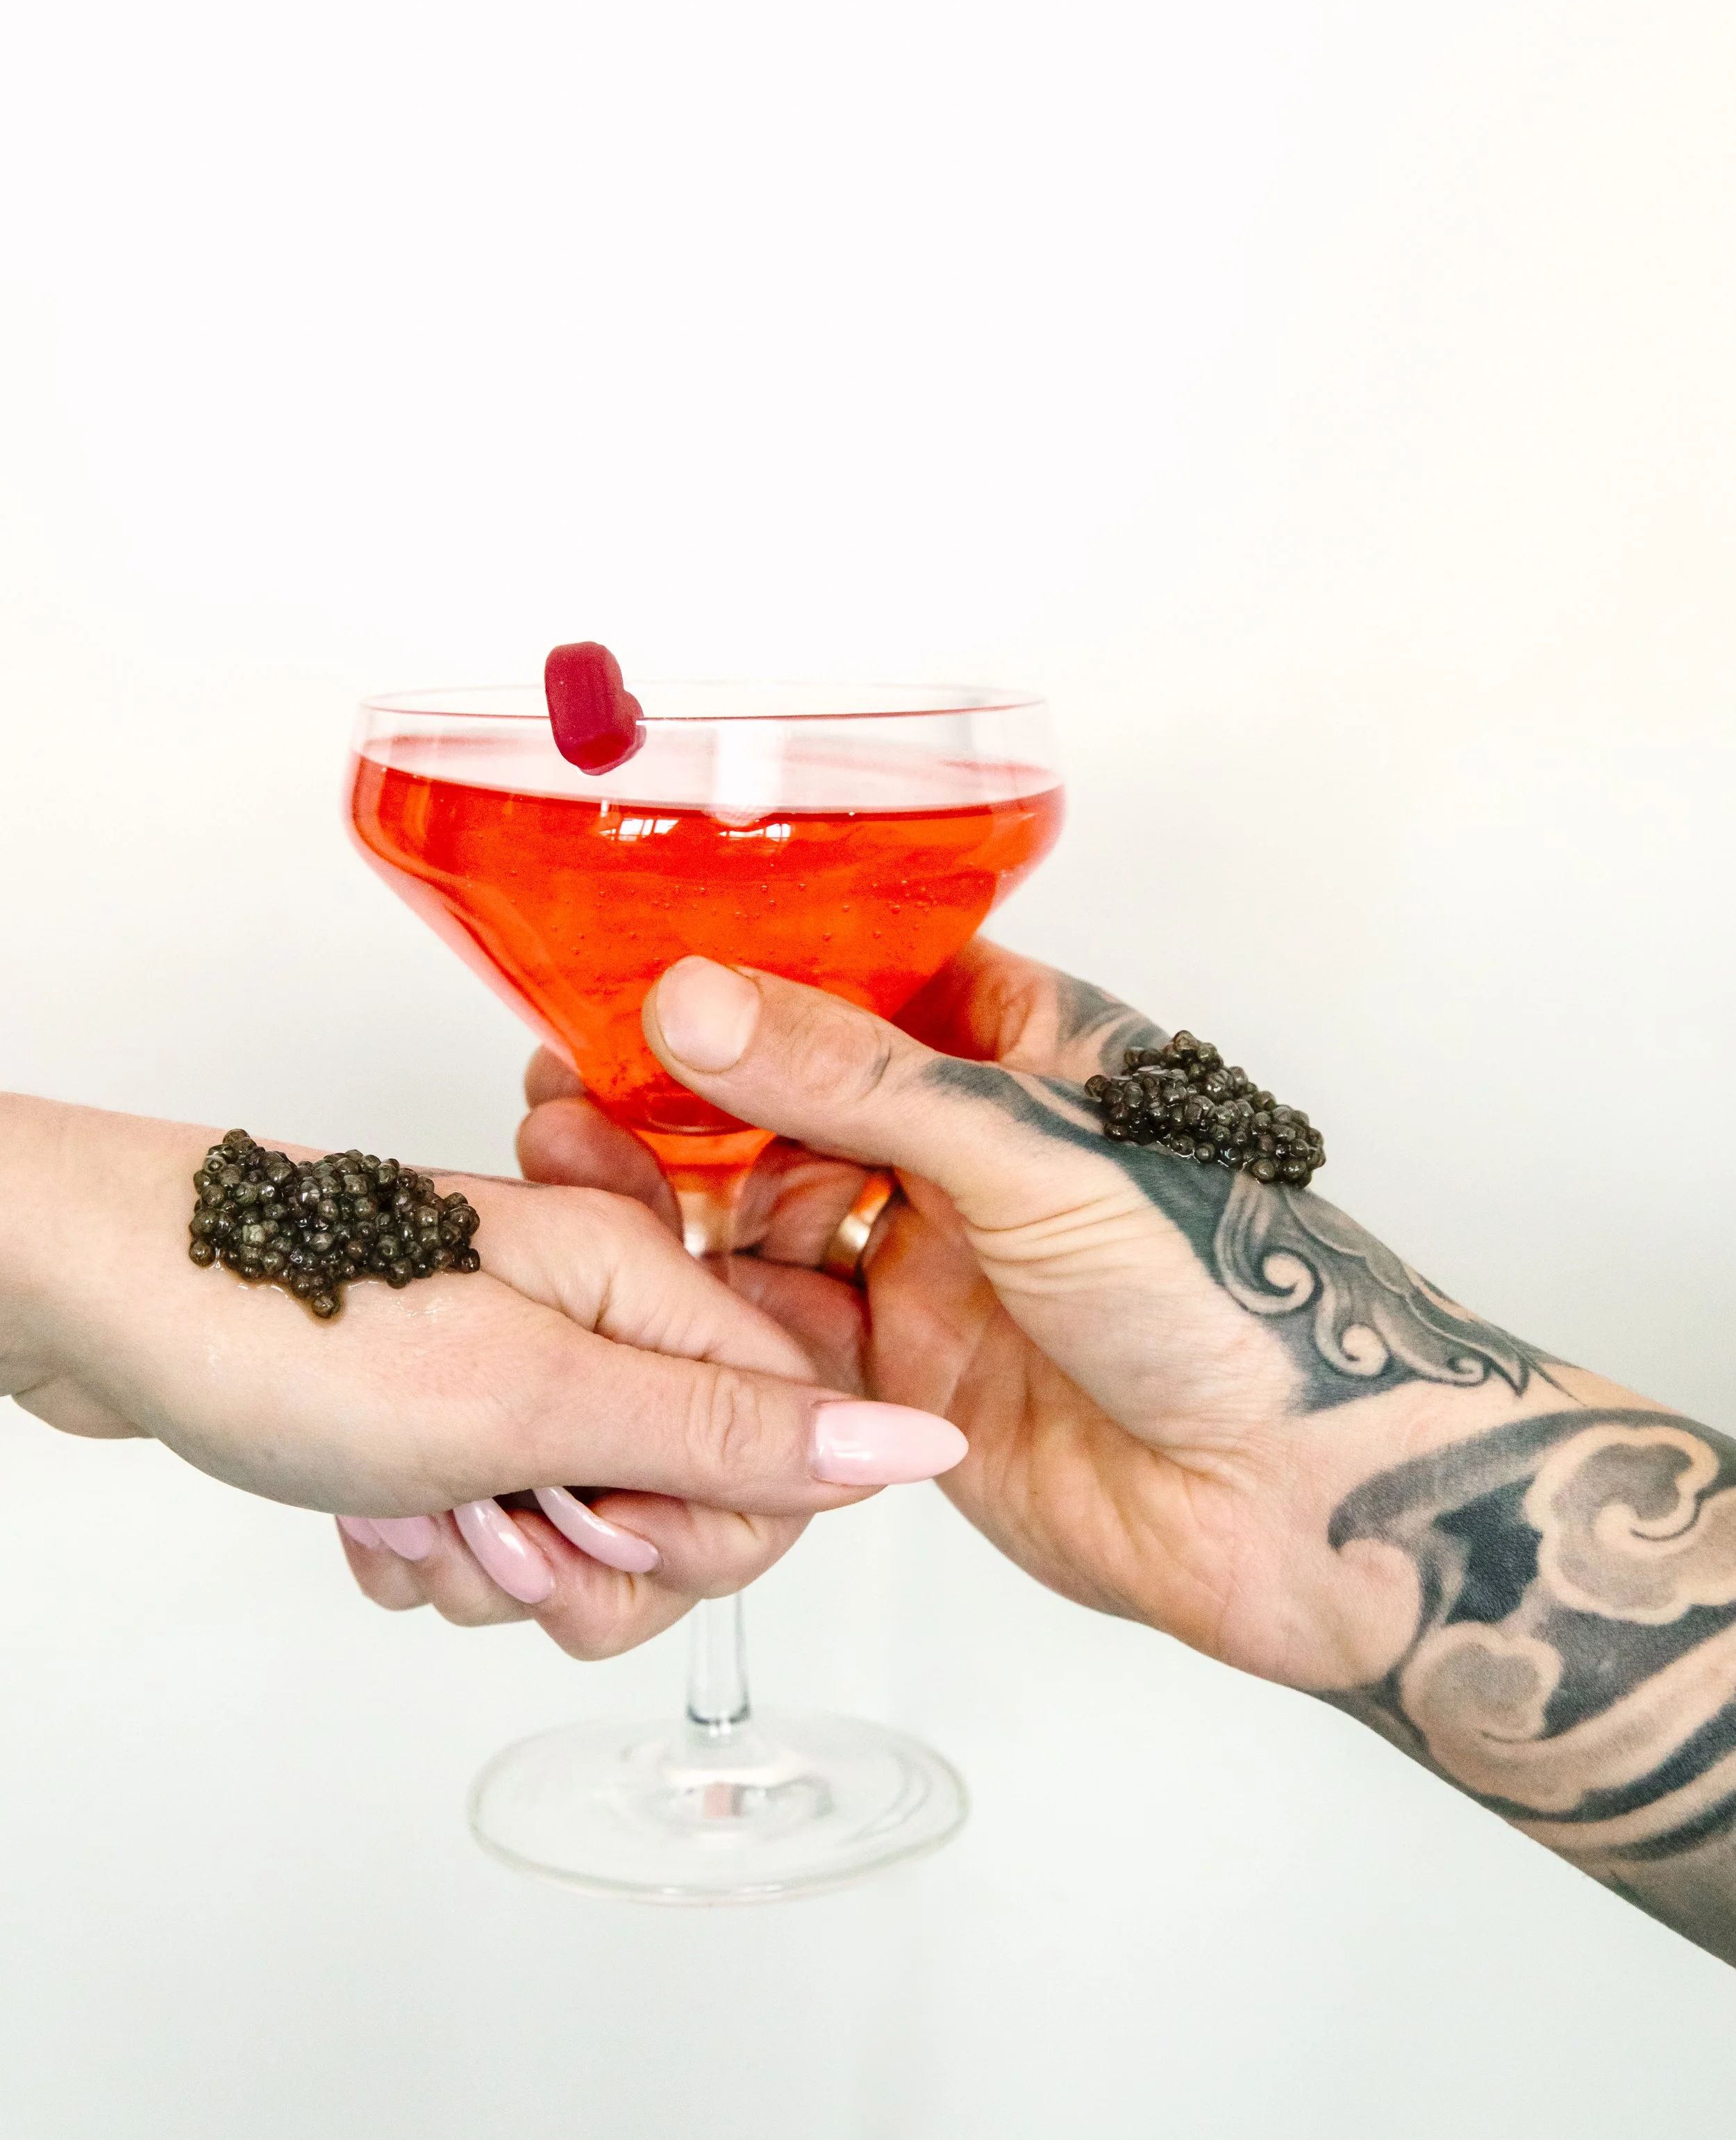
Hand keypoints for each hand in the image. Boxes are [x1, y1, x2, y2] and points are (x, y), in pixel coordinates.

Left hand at [0, 1094, 963, 1658]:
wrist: (106, 1294)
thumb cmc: (296, 1315)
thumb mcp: (535, 1397)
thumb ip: (730, 1434)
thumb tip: (916, 1442)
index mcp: (652, 1292)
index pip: (789, 1448)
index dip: (711, 1523)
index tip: (600, 1509)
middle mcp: (603, 1327)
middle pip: (691, 1515)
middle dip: (588, 1560)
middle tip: (490, 1514)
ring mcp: (525, 1375)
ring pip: (586, 1546)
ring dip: (491, 1564)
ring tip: (402, 1502)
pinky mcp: (454, 1421)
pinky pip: (497, 1542)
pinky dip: (430, 1553)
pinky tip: (367, 1508)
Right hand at [522, 942, 1572, 1693]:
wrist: (1299, 1507)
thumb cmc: (1232, 1300)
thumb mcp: (1031, 1154)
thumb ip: (860, 1080)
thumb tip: (703, 1000)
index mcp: (1028, 1054)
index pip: (863, 982)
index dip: (750, 977)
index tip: (630, 971)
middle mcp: (973, 1153)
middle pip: (799, 1105)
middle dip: (694, 1104)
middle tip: (576, 1095)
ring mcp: (939, 1264)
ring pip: (778, 1217)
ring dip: (694, 1212)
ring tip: (592, 1193)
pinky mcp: (911, 1375)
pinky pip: (791, 1331)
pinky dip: (731, 1319)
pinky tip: (665, 1301)